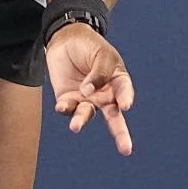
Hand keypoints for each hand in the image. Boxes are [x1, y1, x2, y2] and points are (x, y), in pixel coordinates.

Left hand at [45, 21, 134, 155]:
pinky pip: (69, 108)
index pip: (124, 91)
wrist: (65, 39)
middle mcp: (104, 95)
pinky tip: (61, 106)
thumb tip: (89, 93)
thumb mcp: (100, 54)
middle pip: (114, 117)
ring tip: (75, 126)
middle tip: (126, 149)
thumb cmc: (89, 46)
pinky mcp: (69, 99)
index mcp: (117, 81)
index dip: (126, 98)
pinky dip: (65, 109)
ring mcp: (87, 99)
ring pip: (87, 114)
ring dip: (81, 120)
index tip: (125, 105)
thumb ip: (99, 73)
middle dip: (120, 134)